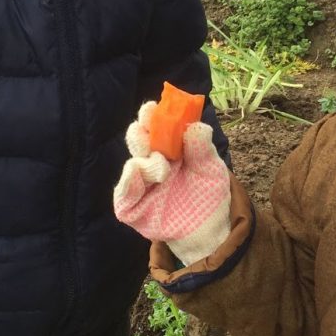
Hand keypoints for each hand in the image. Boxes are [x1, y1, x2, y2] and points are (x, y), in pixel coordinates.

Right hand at [114, 105, 230, 266]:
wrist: (209, 227)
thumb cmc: (207, 192)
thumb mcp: (211, 168)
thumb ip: (202, 149)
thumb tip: (197, 125)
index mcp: (168, 147)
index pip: (154, 126)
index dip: (150, 115)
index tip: (153, 108)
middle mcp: (150, 161)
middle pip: (137, 140)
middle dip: (141, 133)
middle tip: (150, 130)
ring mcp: (140, 184)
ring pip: (132, 165)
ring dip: (144, 162)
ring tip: (163, 168)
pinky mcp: (133, 208)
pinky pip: (124, 195)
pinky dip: (130, 183)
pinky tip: (139, 175)